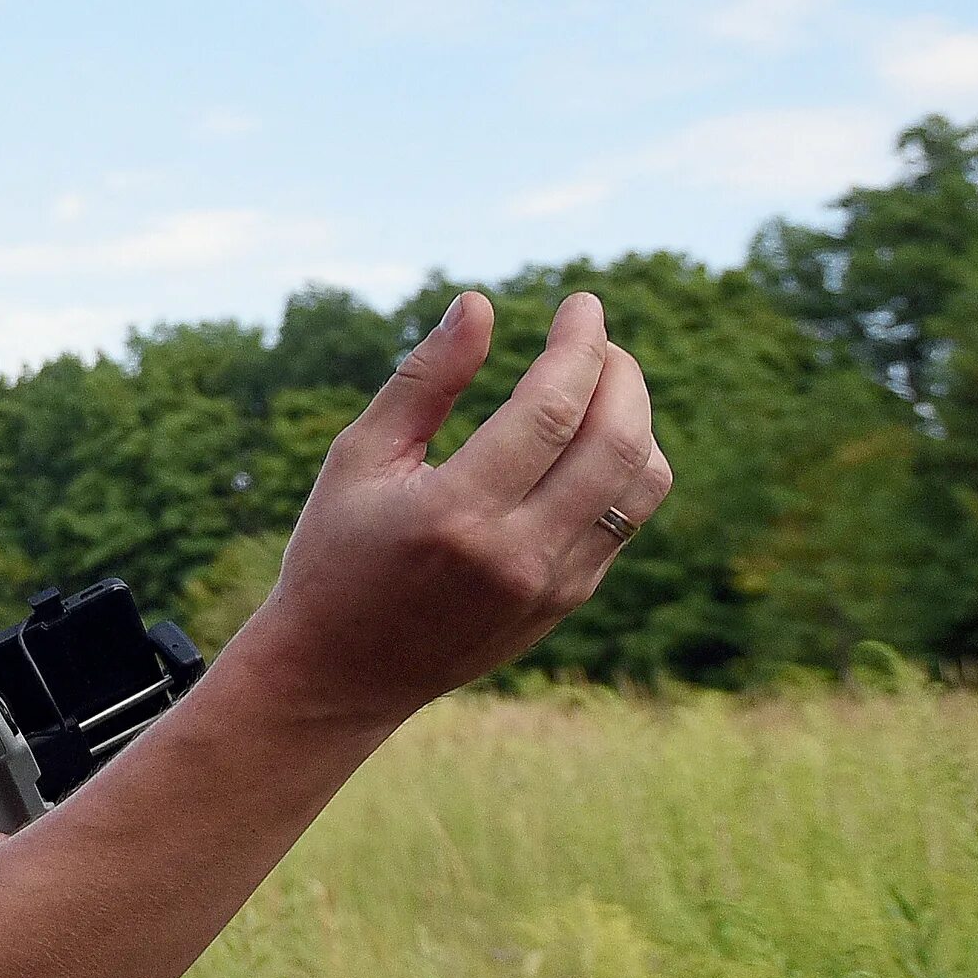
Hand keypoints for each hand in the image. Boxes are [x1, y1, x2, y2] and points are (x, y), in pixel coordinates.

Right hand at [250, 290, 669, 733]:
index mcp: (457, 513)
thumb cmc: (337, 551)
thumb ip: (425, 379)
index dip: (579, 345)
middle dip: (620, 373)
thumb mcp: (360, 457)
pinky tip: (585, 440)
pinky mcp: (567, 602)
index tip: (582, 303)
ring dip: (635, 419)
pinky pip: (625, 520)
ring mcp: (552, 586)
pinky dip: (623, 465)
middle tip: (595, 338)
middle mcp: (518, 555)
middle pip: (615, 443)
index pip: (552, 410)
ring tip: (598, 385)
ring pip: (640, 484)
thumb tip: (480, 304)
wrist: (341, 674)